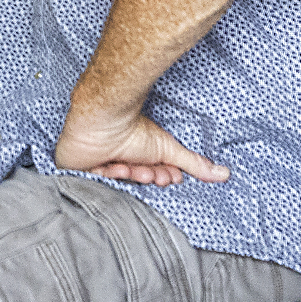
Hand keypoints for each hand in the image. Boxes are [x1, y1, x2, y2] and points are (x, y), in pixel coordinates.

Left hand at [51, 100, 227, 187]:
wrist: (104, 117)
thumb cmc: (132, 129)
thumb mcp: (167, 150)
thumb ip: (194, 163)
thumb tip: (224, 174)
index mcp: (134, 160)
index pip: (149, 179)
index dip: (159, 179)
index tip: (168, 175)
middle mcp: (115, 164)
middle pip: (133, 184)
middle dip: (145, 178)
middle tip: (149, 171)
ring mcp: (95, 167)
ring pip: (116, 185)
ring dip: (128, 176)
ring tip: (131, 165)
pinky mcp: (76, 170)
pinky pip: (93, 184)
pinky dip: (106, 176)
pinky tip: (112, 165)